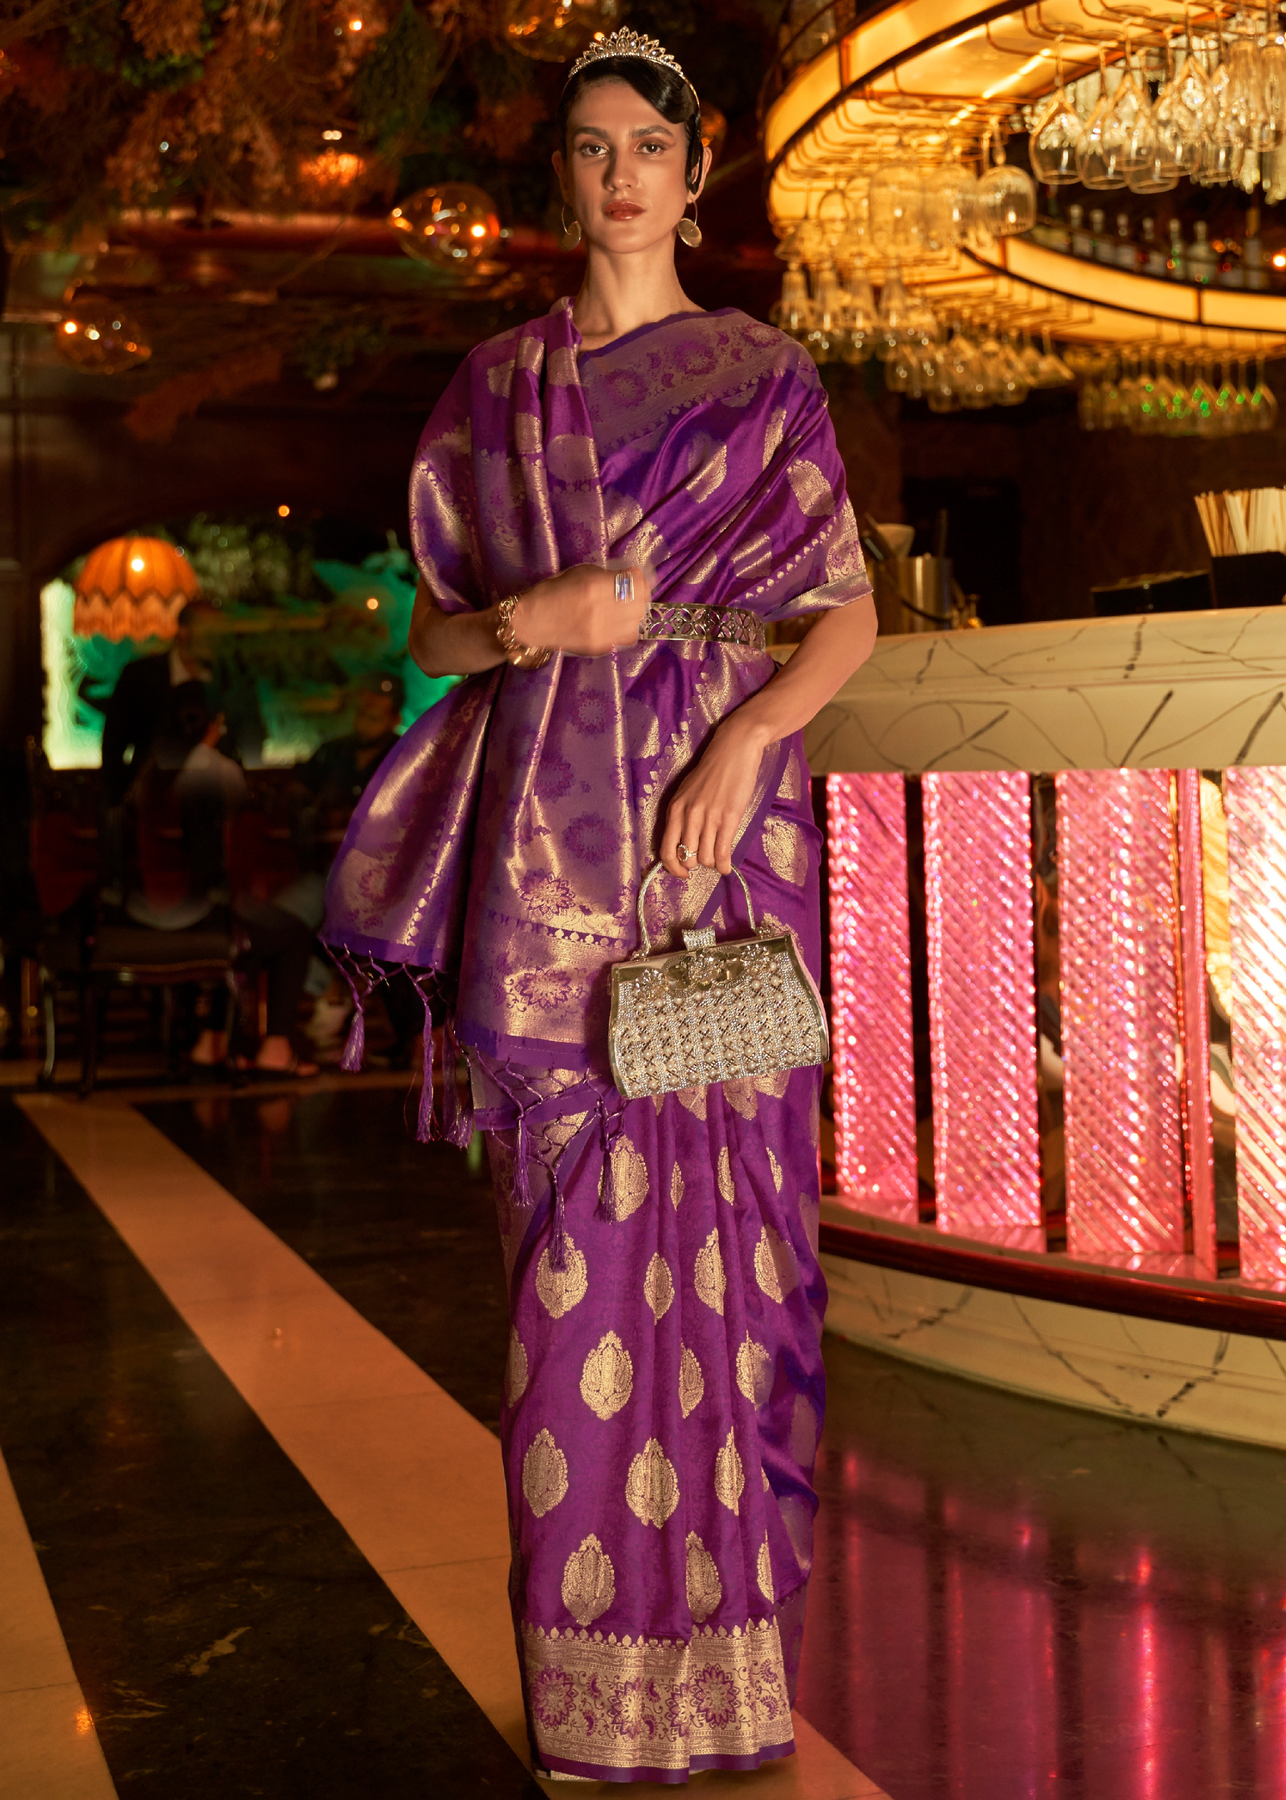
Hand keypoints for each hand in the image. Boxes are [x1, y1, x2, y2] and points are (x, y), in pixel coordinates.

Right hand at [512, 564, 649, 657]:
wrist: (532, 621)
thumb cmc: (553, 591)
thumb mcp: (580, 573)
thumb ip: (605, 576)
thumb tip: (626, 578)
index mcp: (596, 587)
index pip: (635, 582)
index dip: (638, 577)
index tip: (633, 575)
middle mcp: (603, 611)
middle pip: (640, 604)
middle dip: (640, 595)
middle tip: (633, 591)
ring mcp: (603, 632)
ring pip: (636, 624)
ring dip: (635, 614)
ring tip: (626, 608)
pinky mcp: (600, 647)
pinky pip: (625, 638)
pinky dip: (625, 629)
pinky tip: (615, 622)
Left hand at [660, 716, 770, 879]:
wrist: (734, 749)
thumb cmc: (712, 771)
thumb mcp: (688, 793)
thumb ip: (683, 816)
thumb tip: (684, 844)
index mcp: (675, 809)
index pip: (666, 850)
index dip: (673, 868)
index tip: (683, 874)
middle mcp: (688, 815)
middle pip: (687, 857)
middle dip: (696, 864)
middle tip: (705, 860)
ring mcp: (709, 817)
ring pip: (705, 858)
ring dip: (712, 863)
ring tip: (718, 860)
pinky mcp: (729, 817)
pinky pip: (722, 852)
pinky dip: (724, 865)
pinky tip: (727, 867)